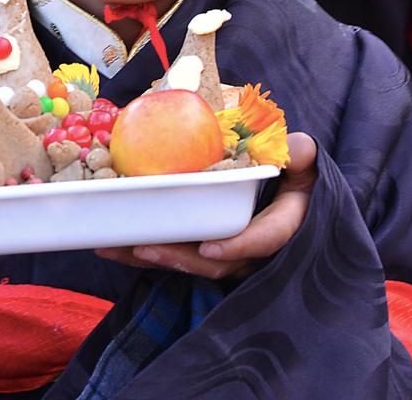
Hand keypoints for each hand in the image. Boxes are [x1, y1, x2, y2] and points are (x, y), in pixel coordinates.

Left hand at [95, 132, 317, 280]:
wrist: (287, 197)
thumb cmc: (294, 178)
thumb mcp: (303, 166)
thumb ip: (300, 158)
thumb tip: (298, 148)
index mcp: (281, 226)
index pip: (263, 241)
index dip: (237, 247)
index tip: (209, 248)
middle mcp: (252, 250)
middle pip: (214, 262)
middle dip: (177, 257)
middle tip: (143, 246)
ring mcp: (226, 254)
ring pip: (187, 263)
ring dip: (150, 256)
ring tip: (112, 247)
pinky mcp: (202, 250)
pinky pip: (174, 255)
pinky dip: (141, 251)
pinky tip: (108, 244)